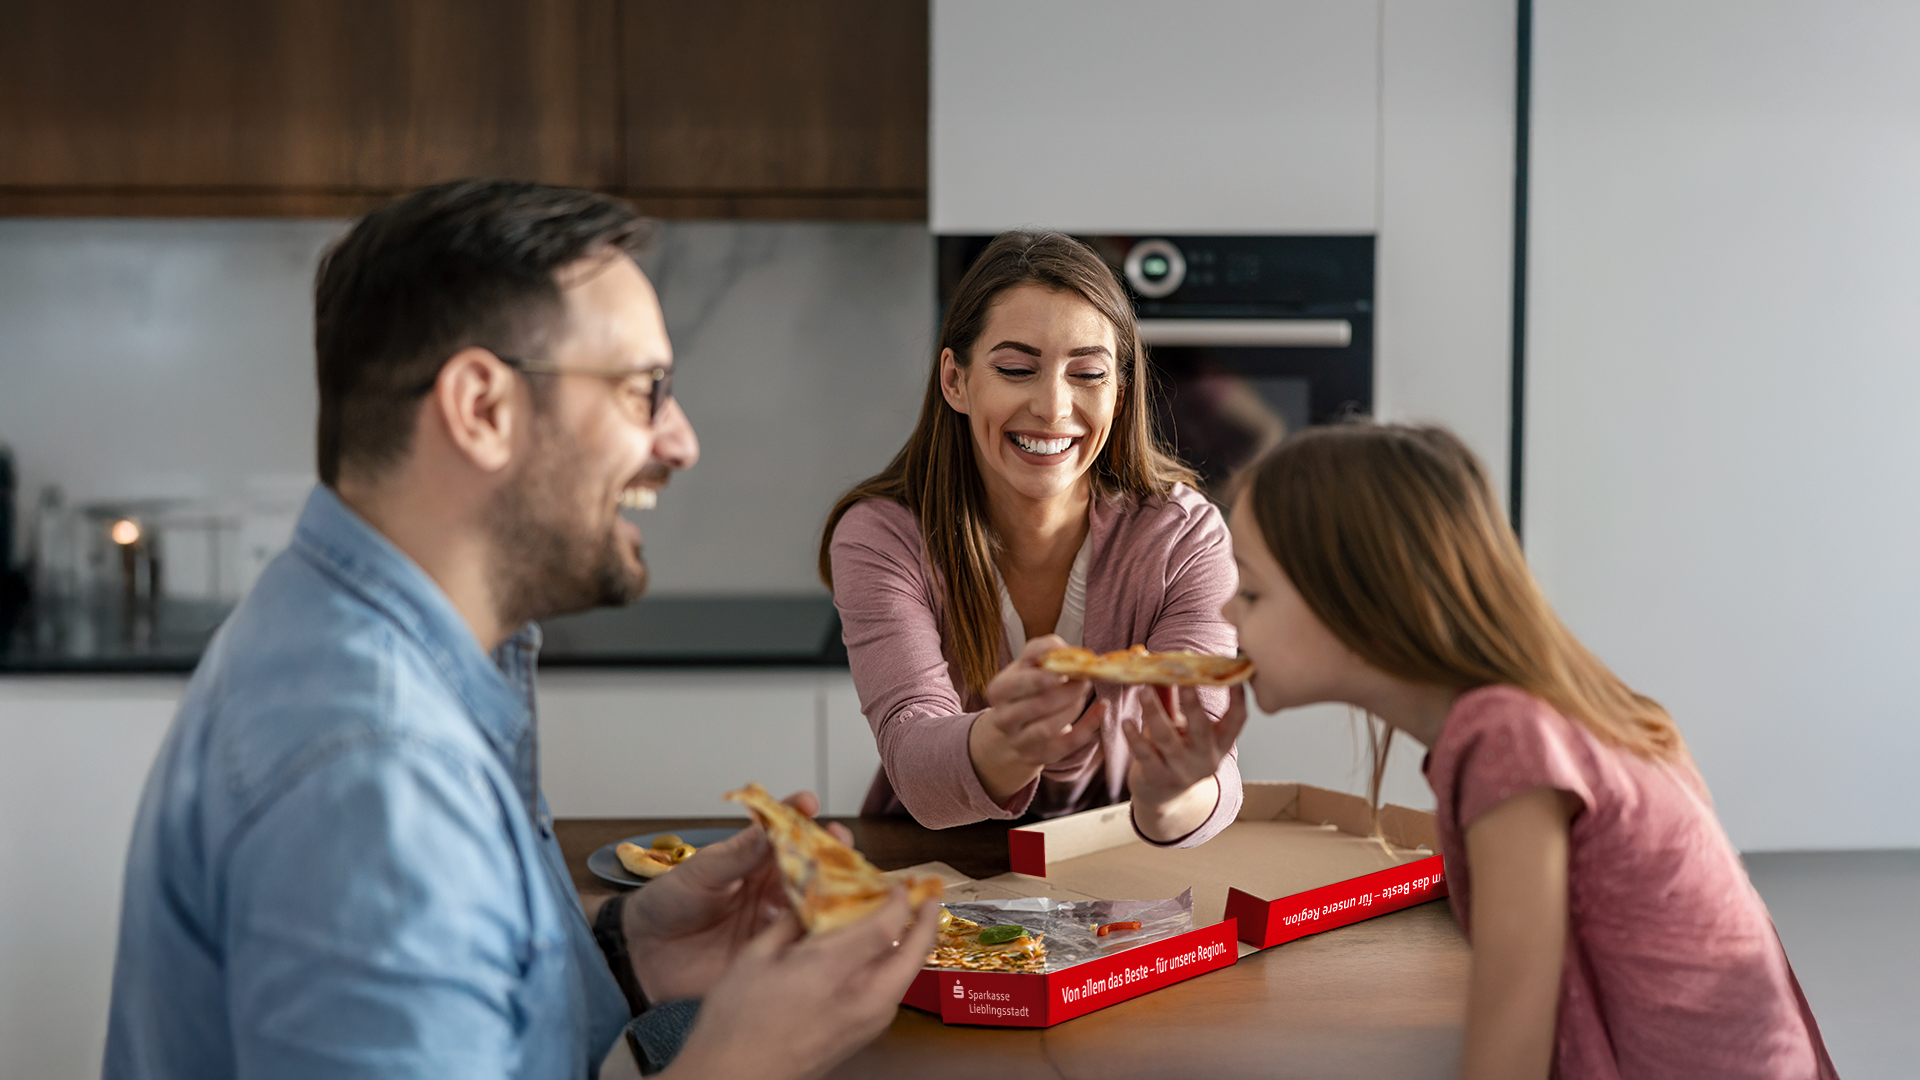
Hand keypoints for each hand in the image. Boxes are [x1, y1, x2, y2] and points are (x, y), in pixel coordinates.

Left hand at [624, 790, 850, 1002]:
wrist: (645, 952)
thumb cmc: (667, 903)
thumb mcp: (699, 872)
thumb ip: (736, 855)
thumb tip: (770, 829)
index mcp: (754, 857)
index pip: (786, 829)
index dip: (800, 814)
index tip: (808, 803)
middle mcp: (772, 885)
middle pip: (813, 864)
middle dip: (830, 851)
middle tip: (837, 844)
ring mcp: (776, 918)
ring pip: (816, 901)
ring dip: (832, 892)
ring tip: (839, 885)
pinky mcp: (773, 952)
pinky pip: (803, 942)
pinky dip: (819, 933)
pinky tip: (827, 926)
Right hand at [664, 890, 942, 1079]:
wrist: (737, 1077)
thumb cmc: (738, 1020)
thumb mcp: (756, 957)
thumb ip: (790, 922)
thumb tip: (812, 896)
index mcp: (834, 972)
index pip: (886, 927)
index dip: (899, 900)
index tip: (898, 882)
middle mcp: (862, 998)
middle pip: (914, 954)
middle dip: (926, 921)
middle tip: (927, 897)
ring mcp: (868, 1022)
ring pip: (906, 974)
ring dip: (911, 944)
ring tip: (903, 919)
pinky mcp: (865, 1036)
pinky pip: (892, 991)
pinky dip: (895, 966)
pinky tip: (879, 954)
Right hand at [968, 635, 1105, 802]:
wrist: (1014, 724)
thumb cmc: (1027, 685)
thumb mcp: (1028, 663)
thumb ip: (1044, 649)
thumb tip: (1069, 651)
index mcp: (998, 690)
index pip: (1017, 684)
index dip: (1043, 678)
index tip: (1065, 671)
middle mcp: (1003, 718)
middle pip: (1038, 705)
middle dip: (1068, 691)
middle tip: (1085, 679)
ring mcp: (1019, 741)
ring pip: (1050, 727)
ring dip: (1074, 707)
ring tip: (1083, 692)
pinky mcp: (1039, 756)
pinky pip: (1066, 745)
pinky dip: (1088, 726)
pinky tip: (1102, 708)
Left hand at [1124, 683, 1248, 841]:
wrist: (1162, 796)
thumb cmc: (1175, 750)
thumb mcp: (1181, 725)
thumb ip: (1170, 694)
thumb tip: (1150, 656)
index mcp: (1219, 743)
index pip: (1237, 721)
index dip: (1239, 699)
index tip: (1235, 677)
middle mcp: (1205, 758)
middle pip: (1201, 728)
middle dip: (1193, 704)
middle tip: (1185, 681)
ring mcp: (1182, 771)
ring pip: (1167, 739)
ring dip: (1154, 712)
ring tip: (1143, 690)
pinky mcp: (1158, 779)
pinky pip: (1145, 755)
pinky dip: (1135, 738)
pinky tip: (1127, 722)